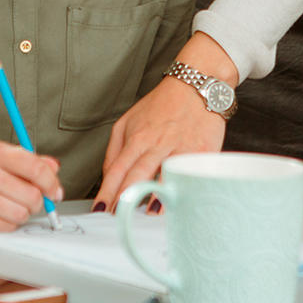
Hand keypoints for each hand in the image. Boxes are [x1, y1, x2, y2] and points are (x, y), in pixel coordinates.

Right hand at [0, 141, 62, 229]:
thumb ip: (26, 160)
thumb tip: (54, 167)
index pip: (35, 168)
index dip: (52, 183)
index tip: (55, 192)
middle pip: (31, 195)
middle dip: (37, 203)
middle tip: (31, 202)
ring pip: (20, 214)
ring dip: (21, 215)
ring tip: (11, 208)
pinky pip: (4, 227)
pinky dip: (7, 225)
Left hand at [91, 32, 234, 209]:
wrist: (196, 85)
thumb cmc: (162, 105)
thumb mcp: (128, 120)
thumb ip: (115, 149)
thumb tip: (108, 177)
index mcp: (137, 137)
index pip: (117, 170)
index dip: (107, 191)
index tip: (101, 209)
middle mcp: (156, 143)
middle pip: (136, 175)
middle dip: (125, 198)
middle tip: (118, 217)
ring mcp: (179, 148)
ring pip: (162, 175)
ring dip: (151, 197)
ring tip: (143, 215)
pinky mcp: (201, 151)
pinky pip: (189, 173)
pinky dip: (181, 188)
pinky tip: (176, 202)